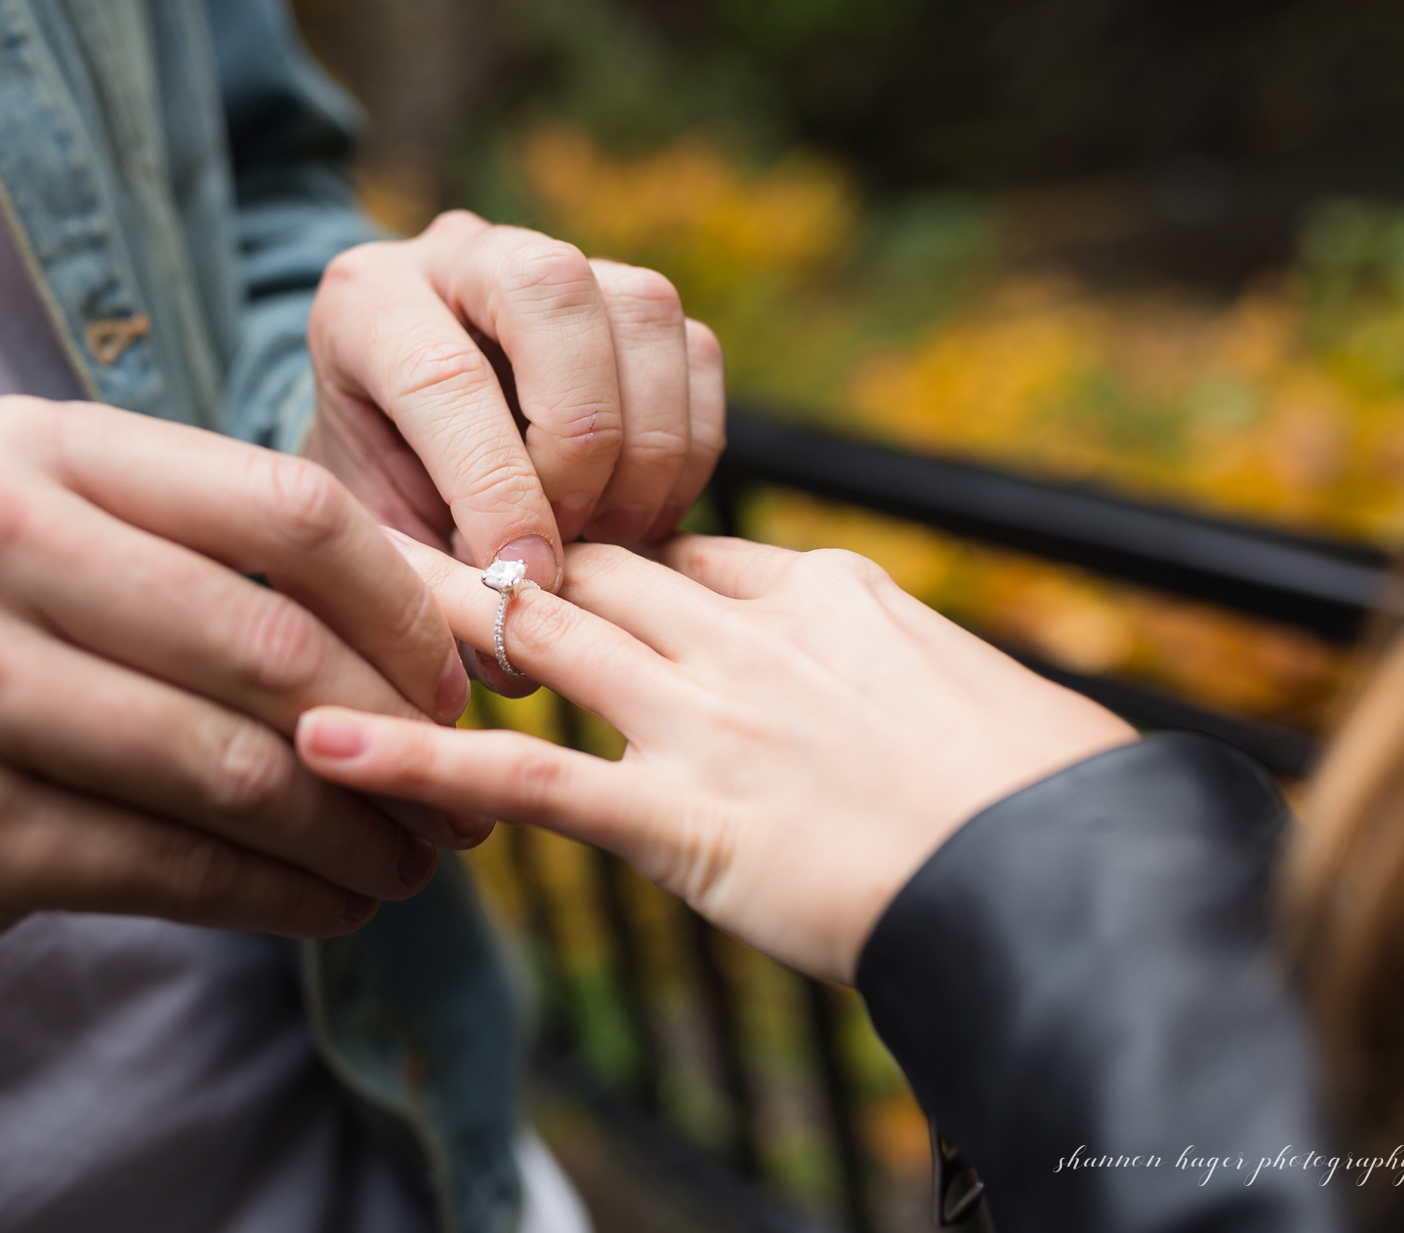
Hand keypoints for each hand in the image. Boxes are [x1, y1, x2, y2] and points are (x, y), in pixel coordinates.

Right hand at [0, 398, 480, 981]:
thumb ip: (220, 564)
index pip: (287, 509)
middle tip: (462, 798)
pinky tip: (331, 905)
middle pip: (273, 644)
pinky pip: (173, 864)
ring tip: (412, 863)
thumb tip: (436, 643)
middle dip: (401, 737)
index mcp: (39, 448)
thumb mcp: (63, 549)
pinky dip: (280, 894)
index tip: (458, 685)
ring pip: (234, 766)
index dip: (404, 607)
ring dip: (354, 833)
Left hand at [294, 534, 1135, 983]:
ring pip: (541, 636)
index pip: (687, 550)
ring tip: (328, 592)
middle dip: (502, 551)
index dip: (611, 551)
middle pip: (594, 568)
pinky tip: (330, 745)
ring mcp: (709, 719)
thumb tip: (892, 670)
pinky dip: (422, 760)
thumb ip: (902, 661)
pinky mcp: (685, 818)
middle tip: (403, 535)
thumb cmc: (1056, 788)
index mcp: (824, 590)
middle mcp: (749, 633)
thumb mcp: (974, 687)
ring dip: (432, 612)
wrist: (1075, 867)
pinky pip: (530, 781)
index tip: (558, 557)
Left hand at [303, 211, 724, 606]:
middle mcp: (461, 254)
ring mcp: (558, 262)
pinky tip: (644, 511)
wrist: (398, 438)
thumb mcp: (373, 530)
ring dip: (646, 442)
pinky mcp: (630, 298)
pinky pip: (697, 350)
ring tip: (610, 533)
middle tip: (570, 536)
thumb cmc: (380, 492)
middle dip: (580, 436)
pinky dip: (688, 446)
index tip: (525, 577)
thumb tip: (512, 643)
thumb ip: (427, 576)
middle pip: (554, 290)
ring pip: (642, 306)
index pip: (444, 374)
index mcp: (365, 303)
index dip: (495, 486)